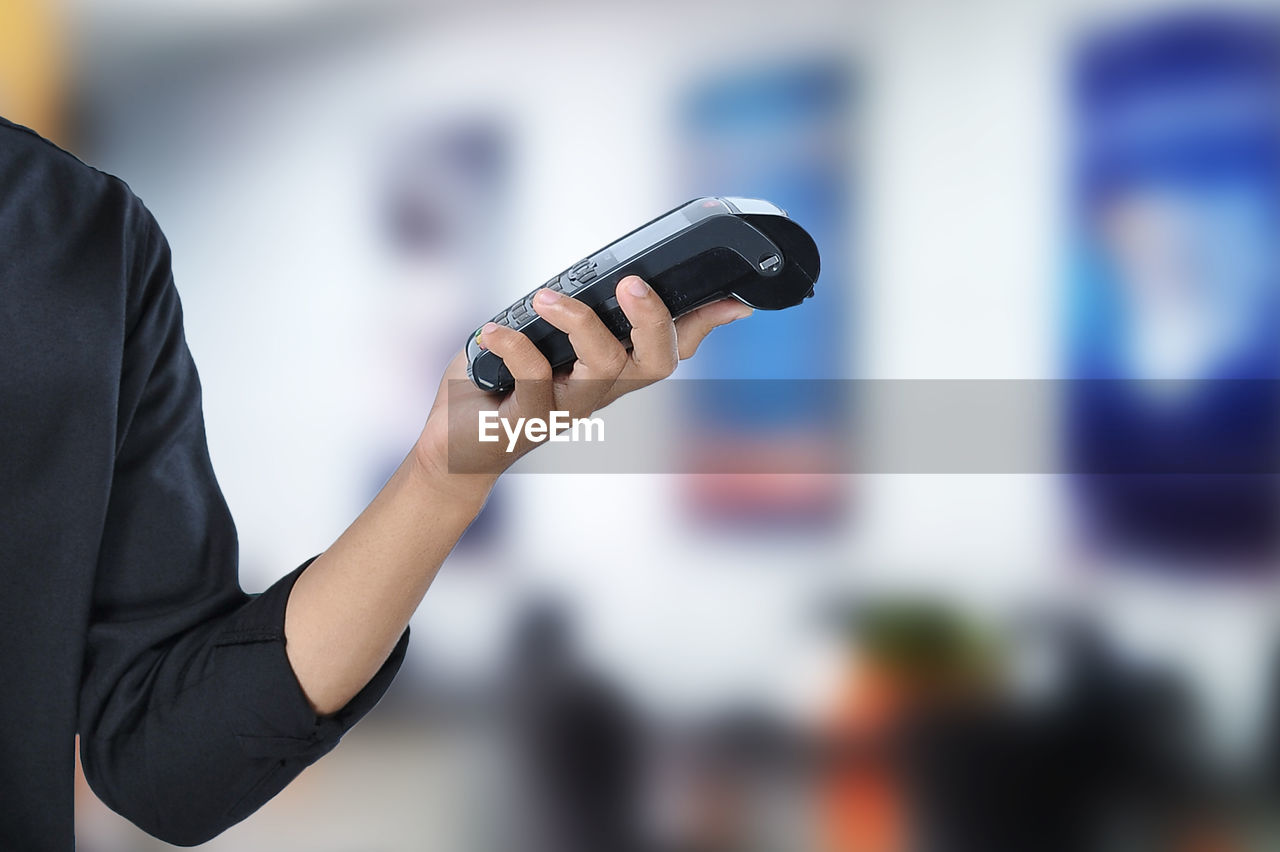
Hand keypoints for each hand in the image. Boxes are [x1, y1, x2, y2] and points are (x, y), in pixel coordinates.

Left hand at [413, 275, 751, 490]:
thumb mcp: (543, 339)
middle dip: (652, 321)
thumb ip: (579, 310)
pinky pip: (533, 382)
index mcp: (611, 368)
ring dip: (580, 324)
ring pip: (603, 370)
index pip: (673, 346)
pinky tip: (492, 330)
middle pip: (654, 363)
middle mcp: (600, 391)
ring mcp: (567, 408)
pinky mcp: (526, 420)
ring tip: (546, 297)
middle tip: (632, 283)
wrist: (458, 445)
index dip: (708, 323)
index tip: (738, 298)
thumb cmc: (502, 382)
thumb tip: (611, 276)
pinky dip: (514, 347)